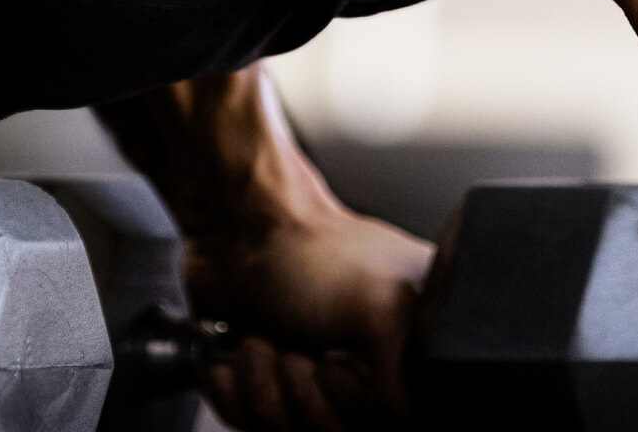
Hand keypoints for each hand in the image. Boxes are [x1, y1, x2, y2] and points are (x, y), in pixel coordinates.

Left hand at [188, 204, 436, 431]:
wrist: (235, 227)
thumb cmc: (309, 248)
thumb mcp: (383, 307)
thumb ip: (405, 371)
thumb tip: (399, 411)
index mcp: (402, 349)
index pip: (387, 417)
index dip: (356, 404)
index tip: (341, 366)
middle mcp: (357, 368)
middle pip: (333, 430)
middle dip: (305, 391)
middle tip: (303, 347)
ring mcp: (305, 378)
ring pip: (285, 427)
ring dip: (266, 382)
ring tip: (267, 339)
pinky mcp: (258, 380)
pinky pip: (243, 417)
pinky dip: (232, 383)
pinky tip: (239, 347)